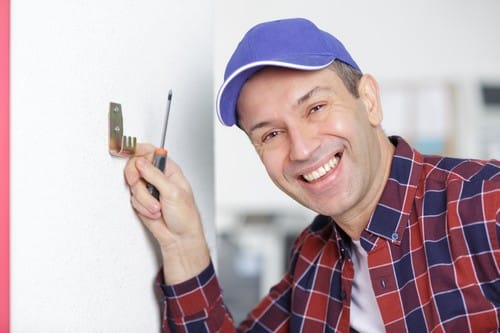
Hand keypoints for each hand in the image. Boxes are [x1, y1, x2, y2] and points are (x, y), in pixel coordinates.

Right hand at [124, 143, 209, 283]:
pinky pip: (133, 199)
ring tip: (158, 207)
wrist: (180, 238)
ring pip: (133, 185)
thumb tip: (141, 163)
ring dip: (144, 199)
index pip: (150, 152)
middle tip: (139, 183)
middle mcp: (158, 177)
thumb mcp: (173, 192)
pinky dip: (141, 207)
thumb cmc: (186, 216)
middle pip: (136, 166)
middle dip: (137, 179)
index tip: (126, 150)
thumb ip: (155, 176)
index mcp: (170, 170)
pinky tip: (153, 212)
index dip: (137, 150)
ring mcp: (149, 189)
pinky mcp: (142, 201)